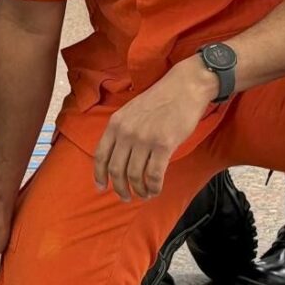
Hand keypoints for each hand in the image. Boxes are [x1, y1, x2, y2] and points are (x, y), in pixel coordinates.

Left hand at [92, 60, 217, 200]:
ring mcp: (144, 139)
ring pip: (135, 175)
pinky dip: (153, 187)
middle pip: (116, 170)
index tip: (101, 187)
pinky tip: (155, 190)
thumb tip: (118, 157)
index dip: (99, 175)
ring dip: (139, 190)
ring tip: (144, 195)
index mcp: (115, 123)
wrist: (184, 87)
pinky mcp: (163, 144)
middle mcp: (126, 132)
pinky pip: (154, 174)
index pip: (100, 155)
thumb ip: (122, 131)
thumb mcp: (131, 111)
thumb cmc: (160, 100)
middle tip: (126, 197)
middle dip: (120, 188)